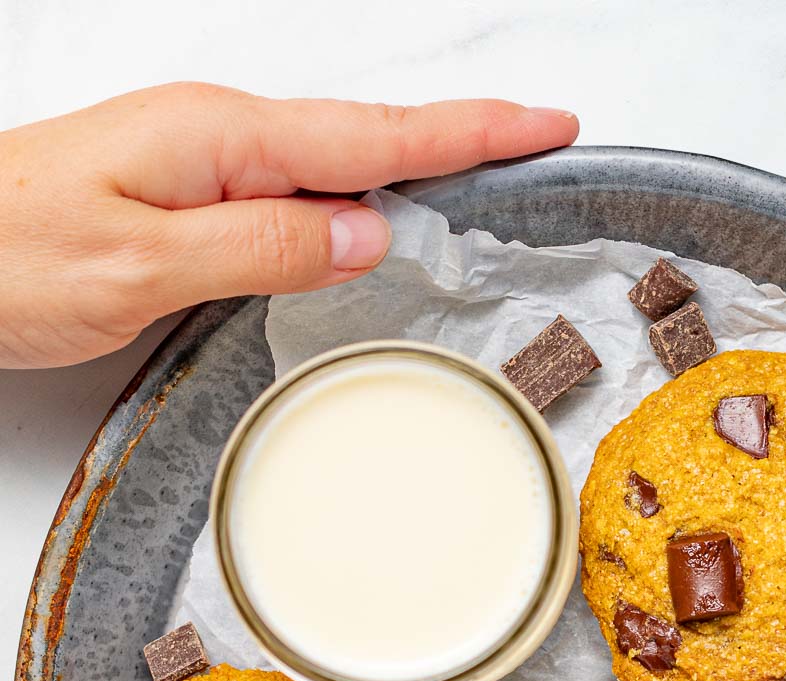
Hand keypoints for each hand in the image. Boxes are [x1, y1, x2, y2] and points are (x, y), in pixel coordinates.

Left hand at [0, 84, 578, 367]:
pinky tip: (375, 215)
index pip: (374, 134)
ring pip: (335, 164)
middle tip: (541, 143)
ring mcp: (202, 162)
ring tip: (486, 174)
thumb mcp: (140, 266)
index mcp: (220, 141)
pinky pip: (296, 192)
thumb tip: (366, 234)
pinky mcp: (187, 195)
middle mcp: (218, 138)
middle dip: (462, 138)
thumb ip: (260, 247)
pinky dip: (354, 196)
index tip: (547, 124)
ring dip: (415, 165)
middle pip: (368, 135)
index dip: (469, 132)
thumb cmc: (4, 256)